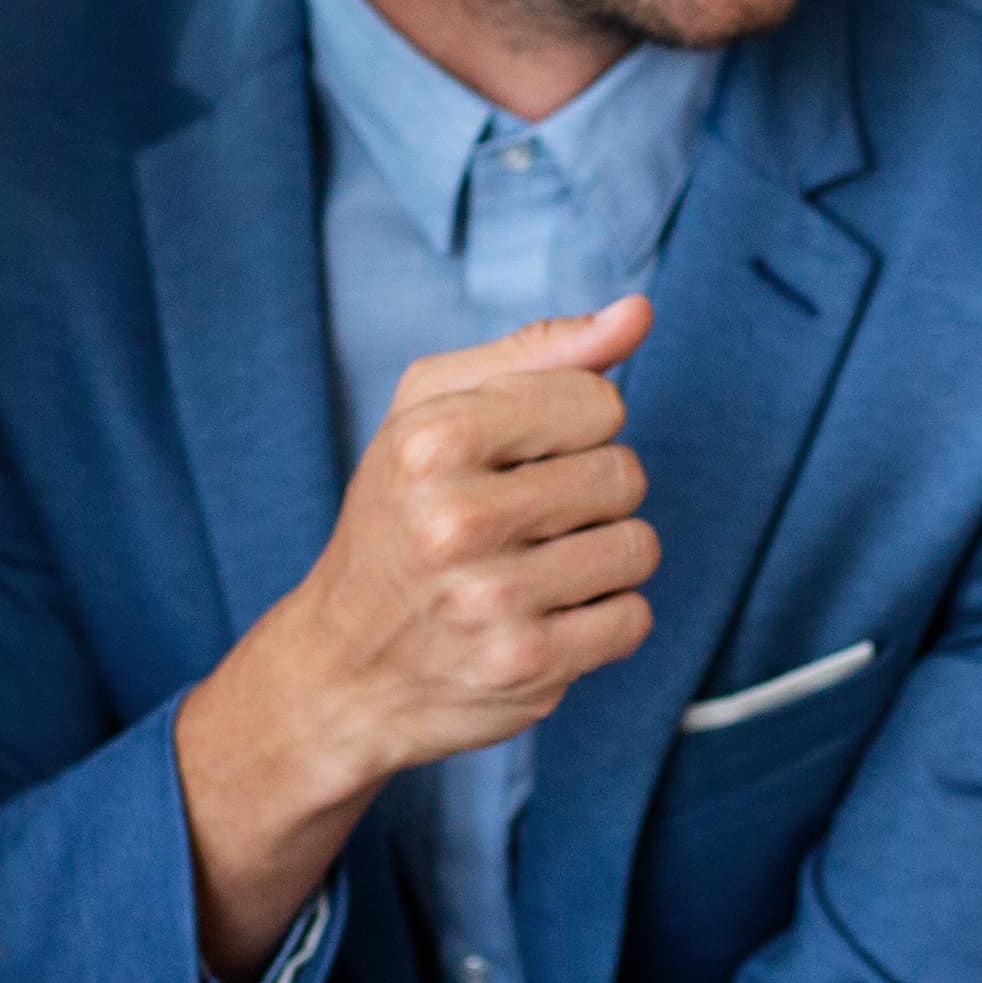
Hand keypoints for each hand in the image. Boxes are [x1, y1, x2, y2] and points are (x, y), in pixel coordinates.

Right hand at [174, 296, 655, 967]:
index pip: (598, 401)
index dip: (574, 428)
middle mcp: (456, 521)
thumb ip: (538, 352)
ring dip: (602, 558)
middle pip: (625, 474)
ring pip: (639, 547)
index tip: (523, 459)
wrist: (342, 669)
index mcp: (434, 440)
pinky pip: (633, 618)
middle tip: (527, 522)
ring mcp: (492, 601)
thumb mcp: (431, 411)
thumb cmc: (397, 522)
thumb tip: (637, 313)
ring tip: (538, 569)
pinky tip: (545, 618)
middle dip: (591, 495)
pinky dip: (602, 619)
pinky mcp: (527, 668)